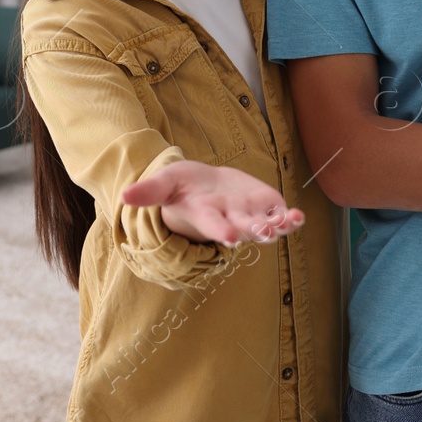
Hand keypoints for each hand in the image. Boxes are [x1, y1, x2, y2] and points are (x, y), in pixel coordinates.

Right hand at [121, 159, 304, 245]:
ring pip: (267, 226)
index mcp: (205, 215)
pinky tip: (299, 216)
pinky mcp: (265, 207)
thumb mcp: (164, 184)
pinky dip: (290, 219)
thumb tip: (122, 196)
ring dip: (279, 226)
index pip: (214, 225)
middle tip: (265, 232)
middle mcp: (230, 220)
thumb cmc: (182, 188)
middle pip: (244, 229)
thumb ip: (148, 192)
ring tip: (290, 221)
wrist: (204, 188)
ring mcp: (250, 216)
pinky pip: (280, 217)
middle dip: (255, 230)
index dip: (221, 231)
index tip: (230, 237)